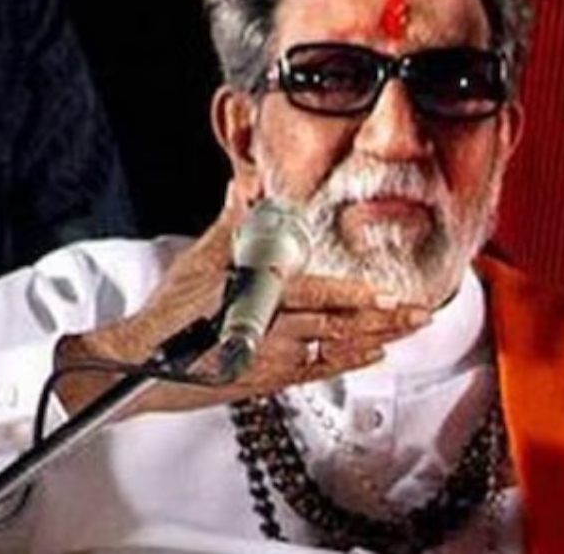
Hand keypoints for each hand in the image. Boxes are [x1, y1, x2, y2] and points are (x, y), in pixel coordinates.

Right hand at [54, 183, 430, 414]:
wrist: (142, 363)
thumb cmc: (171, 310)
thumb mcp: (200, 259)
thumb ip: (231, 221)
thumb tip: (243, 183)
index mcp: (253, 296)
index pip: (314, 295)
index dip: (354, 298)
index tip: (389, 295)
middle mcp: (266, 330)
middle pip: (334, 325)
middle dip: (382, 321)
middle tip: (421, 314)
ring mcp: (268, 359)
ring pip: (332, 349)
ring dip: (375, 339)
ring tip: (409, 331)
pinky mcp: (265, 380)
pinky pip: (315, 372)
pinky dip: (346, 362)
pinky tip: (373, 355)